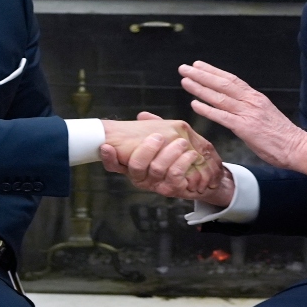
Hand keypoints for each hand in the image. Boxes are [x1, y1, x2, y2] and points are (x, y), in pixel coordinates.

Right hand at [100, 113, 222, 193]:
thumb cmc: (177, 154)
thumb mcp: (165, 137)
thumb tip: (141, 116)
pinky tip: (190, 154)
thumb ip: (153, 128)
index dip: (108, 158)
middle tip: (158, 137)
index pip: (114, 164)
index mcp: (132, 165)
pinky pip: (175, 176)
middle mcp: (140, 177)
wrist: (201, 173)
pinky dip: (182, 163)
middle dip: (147, 150)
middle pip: (136, 166)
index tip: (106, 146)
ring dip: (169, 153)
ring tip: (181, 142)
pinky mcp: (172, 190)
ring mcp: (155, 185)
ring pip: (157, 169)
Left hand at [179, 61, 306, 180]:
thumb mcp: (265, 114)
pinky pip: (222, 116)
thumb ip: (249, 108)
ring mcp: (248, 113)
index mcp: (255, 97)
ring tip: (185, 81)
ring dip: (200, 88)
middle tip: (185, 68)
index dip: (213, 71)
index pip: (231, 79)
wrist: (297, 147)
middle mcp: (251, 101)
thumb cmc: (282, 135)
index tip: (199, 65)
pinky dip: (207, 109)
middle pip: (222, 83)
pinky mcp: (245, 128)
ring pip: (220, 97)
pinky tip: (195, 104)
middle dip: (201, 74)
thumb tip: (234, 106)